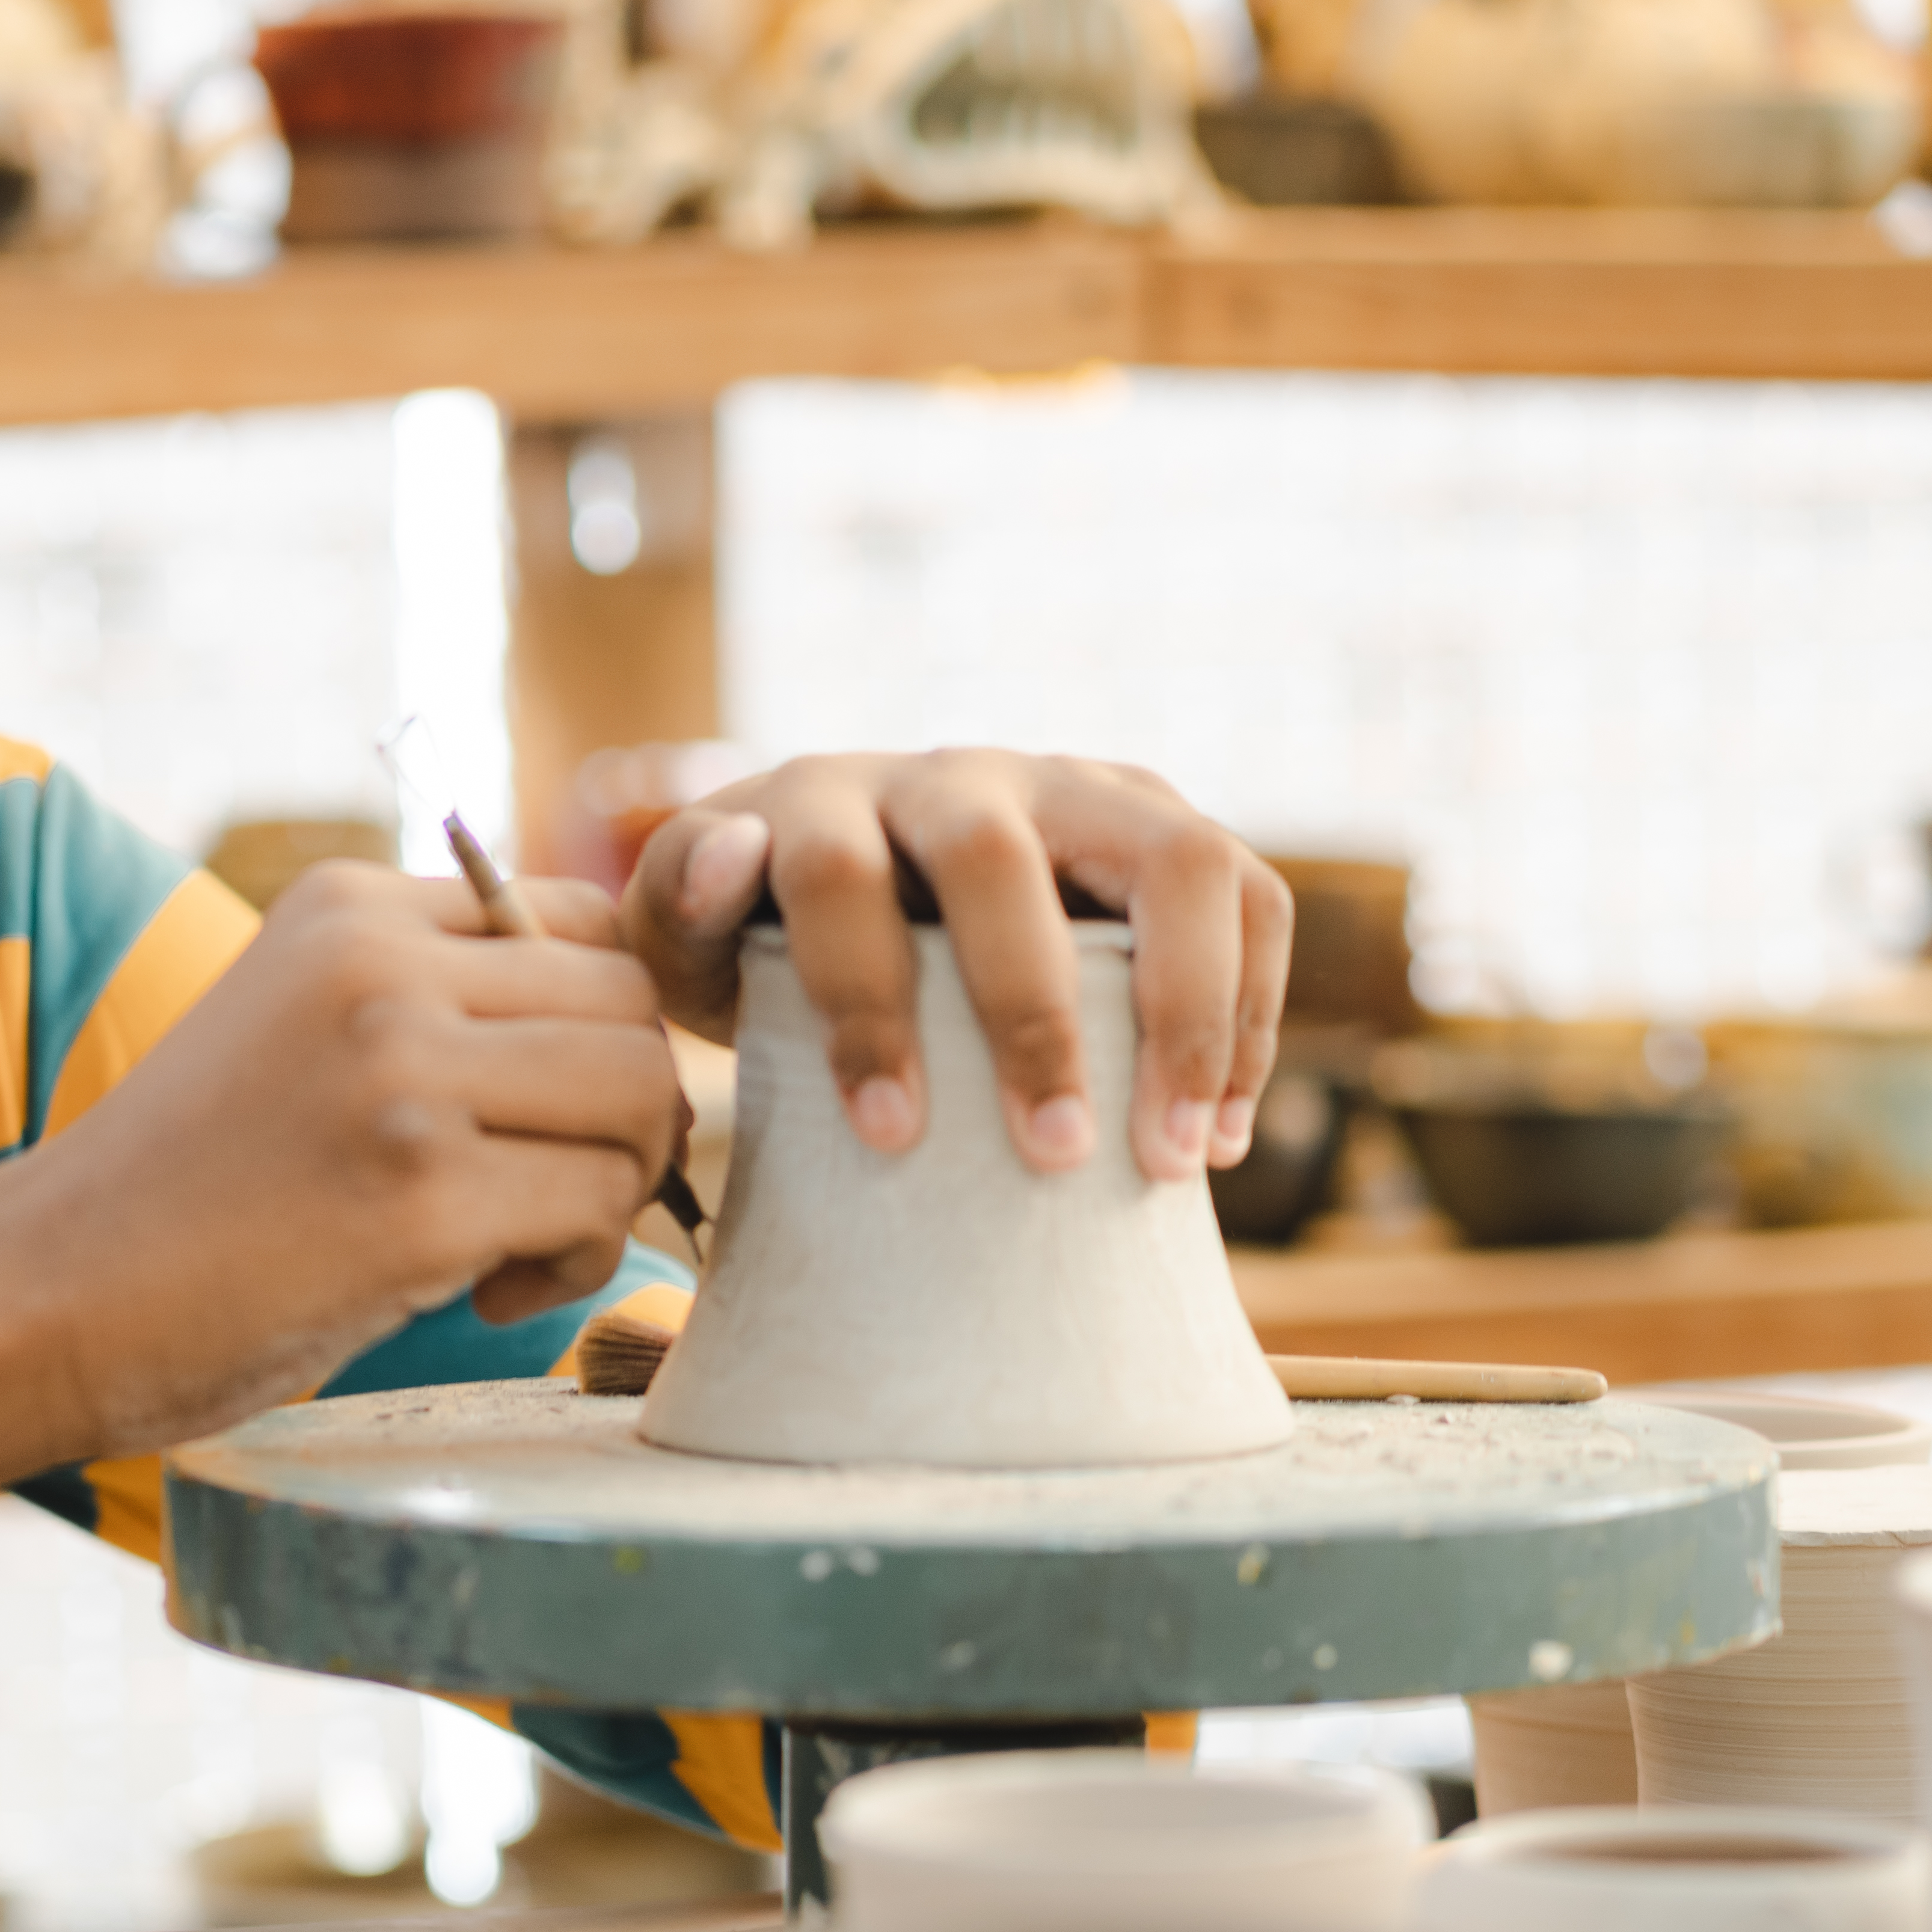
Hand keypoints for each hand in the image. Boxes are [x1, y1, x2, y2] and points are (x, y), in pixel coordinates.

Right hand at [18, 862, 680, 1455]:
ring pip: (638, 1097)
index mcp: (348, 906)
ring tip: (511, 1243)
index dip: (604, 1022)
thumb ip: (431, 997)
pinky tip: (482, 1290)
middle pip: (631, 1004)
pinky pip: (598, 1205)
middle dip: (625, 1111)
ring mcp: (401, 1076)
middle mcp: (380, 966)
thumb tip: (624, 1033)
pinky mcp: (421, 1197)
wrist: (40, 1295)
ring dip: (610, 1186)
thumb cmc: (180, 1191)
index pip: (580, 918)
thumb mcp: (295, 1026)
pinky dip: (572, 1261)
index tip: (548, 1110)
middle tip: (549, 1191)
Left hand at [622, 752, 1290, 1181]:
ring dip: (1188, 1012)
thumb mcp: (684, 934)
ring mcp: (1078, 789)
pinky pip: (1248, 895)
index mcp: (826, 797)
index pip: (838, 874)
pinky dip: (1251, 1013)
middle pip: (1000, 861)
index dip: (862, 1000)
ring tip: (1175, 1157)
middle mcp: (960, 774)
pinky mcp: (1160, 829)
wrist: (846, 887)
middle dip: (1032, 1015)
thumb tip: (736, 857)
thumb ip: (680, 902)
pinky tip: (1220, 1130)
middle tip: (1051, 1154)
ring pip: (1173, 858)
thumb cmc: (757, 936)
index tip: (889, 1132)